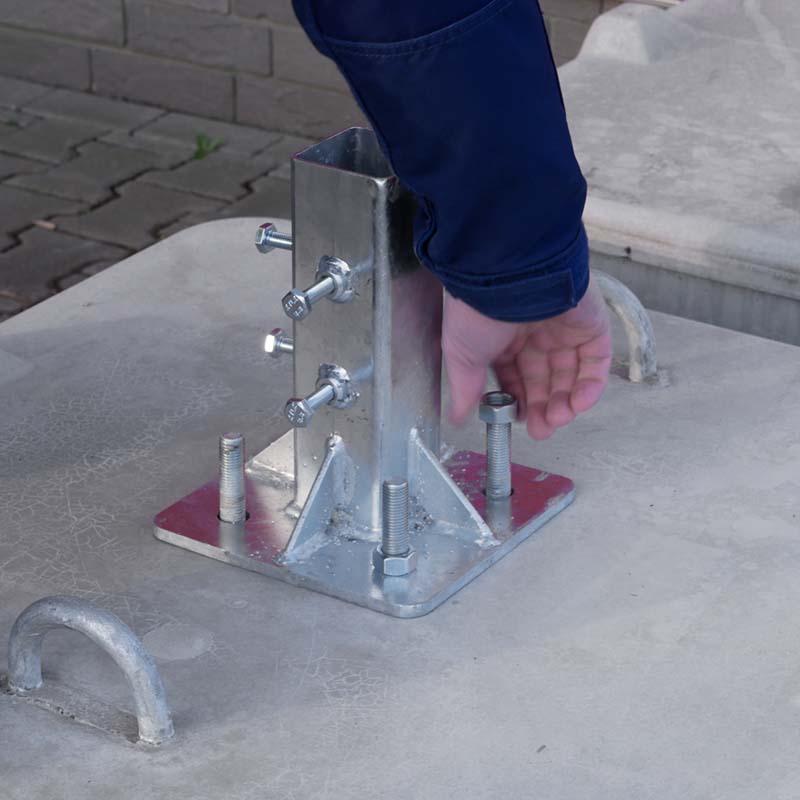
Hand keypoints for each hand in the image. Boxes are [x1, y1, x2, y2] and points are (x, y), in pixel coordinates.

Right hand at [442, 275, 611, 439]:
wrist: (506, 274)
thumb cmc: (476, 311)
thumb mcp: (461, 356)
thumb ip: (465, 389)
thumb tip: (456, 419)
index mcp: (502, 338)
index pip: (515, 377)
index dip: (518, 400)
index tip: (516, 420)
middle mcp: (534, 333)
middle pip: (545, 379)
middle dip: (542, 408)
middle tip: (541, 430)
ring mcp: (564, 328)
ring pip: (571, 374)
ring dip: (566, 402)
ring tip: (556, 420)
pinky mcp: (590, 324)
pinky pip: (596, 360)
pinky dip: (591, 386)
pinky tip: (577, 404)